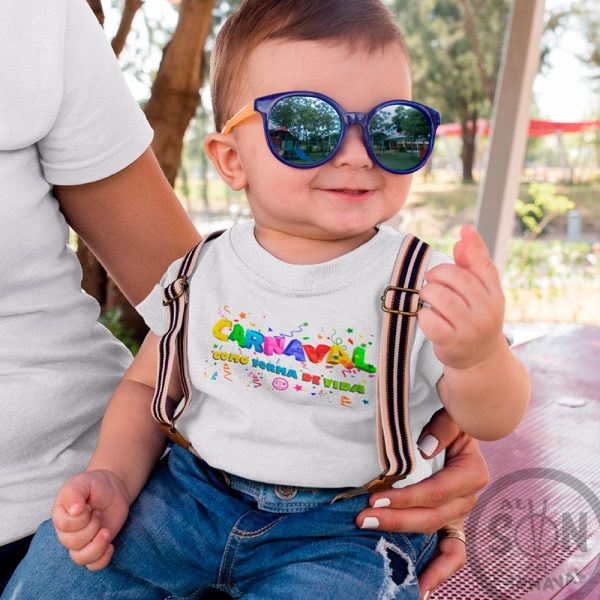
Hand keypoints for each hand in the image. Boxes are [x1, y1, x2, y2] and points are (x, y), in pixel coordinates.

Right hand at [52, 470, 130, 570]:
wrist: (112, 489)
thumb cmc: (94, 485)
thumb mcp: (82, 481)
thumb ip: (74, 492)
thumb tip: (74, 510)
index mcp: (60, 516)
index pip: (64, 526)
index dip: (80, 518)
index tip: (90, 505)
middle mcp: (67, 533)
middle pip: (72, 543)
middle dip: (91, 527)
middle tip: (98, 513)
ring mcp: (81, 543)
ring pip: (80, 559)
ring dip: (97, 546)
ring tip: (106, 531)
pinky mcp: (95, 548)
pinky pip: (93, 565)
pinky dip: (102, 559)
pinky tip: (111, 546)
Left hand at [355, 410, 488, 597]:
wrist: (461, 424)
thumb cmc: (452, 420)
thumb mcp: (451, 416)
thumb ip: (442, 429)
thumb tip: (424, 450)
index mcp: (471, 473)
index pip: (436, 492)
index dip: (405, 499)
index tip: (375, 501)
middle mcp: (468, 497)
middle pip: (432, 517)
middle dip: (396, 521)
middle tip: (362, 520)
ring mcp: (460, 512)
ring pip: (437, 535)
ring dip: (408, 543)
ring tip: (380, 554)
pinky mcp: (452, 521)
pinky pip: (452, 553)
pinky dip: (438, 572)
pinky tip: (419, 589)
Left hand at [418, 224, 504, 369]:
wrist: (479, 360)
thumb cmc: (475, 319)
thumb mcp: (479, 295)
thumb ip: (470, 268)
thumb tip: (462, 240)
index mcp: (495, 295)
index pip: (485, 267)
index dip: (475, 246)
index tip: (464, 229)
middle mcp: (487, 311)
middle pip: (458, 279)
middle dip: (438, 274)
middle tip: (431, 280)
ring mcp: (471, 328)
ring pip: (442, 298)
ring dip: (428, 293)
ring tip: (428, 297)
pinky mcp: (452, 342)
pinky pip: (430, 320)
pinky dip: (423, 314)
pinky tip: (426, 315)